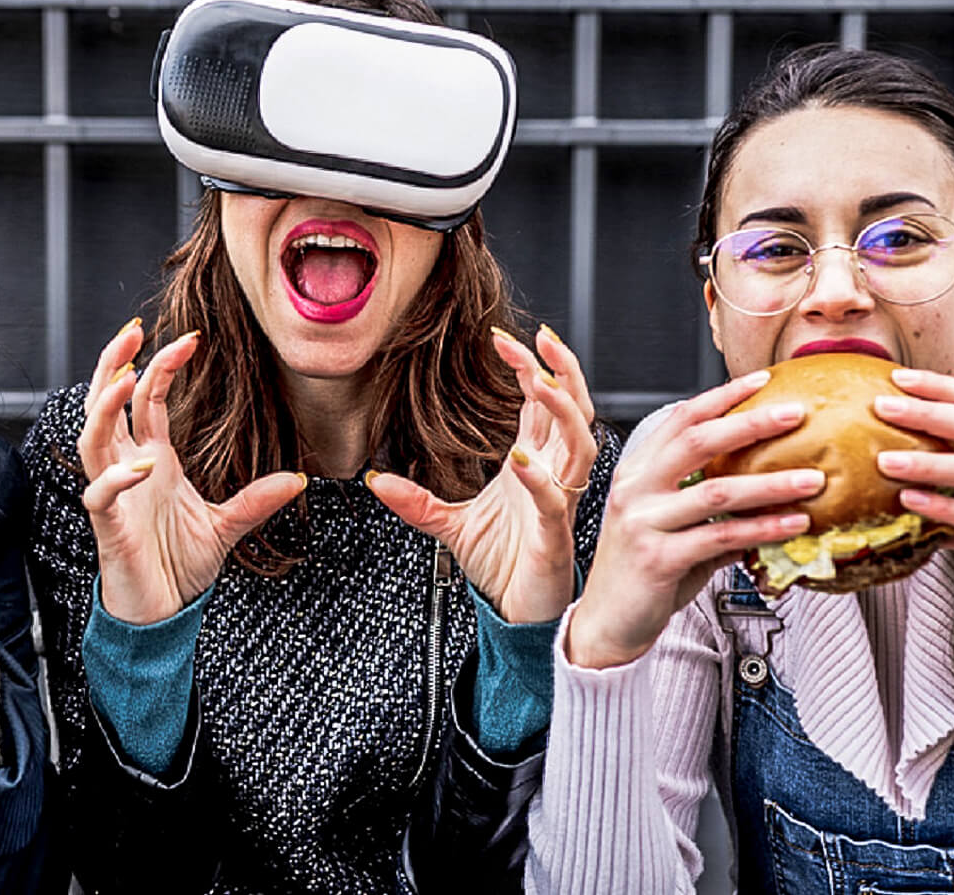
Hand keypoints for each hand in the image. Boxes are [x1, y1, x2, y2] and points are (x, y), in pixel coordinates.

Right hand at [78, 320, 305, 625]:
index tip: (192, 337)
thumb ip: (256, 501)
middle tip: (132, 329)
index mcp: (152, 459)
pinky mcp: (108, 527)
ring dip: (105, 407)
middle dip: (114, 364)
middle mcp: (127, 469)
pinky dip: (117, 478)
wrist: (162, 614)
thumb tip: (298, 480)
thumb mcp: (226, 526)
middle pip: (105, 403)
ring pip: (92, 440)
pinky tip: (143, 464)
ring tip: (127, 378)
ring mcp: (113, 495)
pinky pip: (100, 494)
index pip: (147, 399)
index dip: (162, 365)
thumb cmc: (180, 566)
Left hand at [367, 326, 600, 624]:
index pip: (541, 404)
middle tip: (540, 337)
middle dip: (562, 370)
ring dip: (564, 411)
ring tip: (542, 382)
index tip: (502, 339)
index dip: (530, 368)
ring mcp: (558, 503)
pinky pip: (555, 500)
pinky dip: (538, 479)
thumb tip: (373, 479)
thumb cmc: (501, 567)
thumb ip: (416, 501)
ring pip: (580, 444)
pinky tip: (519, 461)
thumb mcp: (450, 526)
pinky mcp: (554, 536)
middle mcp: (551, 476)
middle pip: (572, 410)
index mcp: (532, 465)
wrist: (518, 616)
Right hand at [563, 369, 826, 669]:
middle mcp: (635, 490)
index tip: (762, 381)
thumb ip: (714, 510)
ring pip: (717, 490)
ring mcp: (643, 523)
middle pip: (697, 441)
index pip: (681, 420)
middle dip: (751, 422)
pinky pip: (721, 538)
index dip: (722, 397)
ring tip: (814, 478)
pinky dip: (763, 528)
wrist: (607, 625)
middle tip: (796, 413)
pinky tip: (795, 524)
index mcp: (636, 472)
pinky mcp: (658, 559)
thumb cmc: (644, 575)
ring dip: (771, 482)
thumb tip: (771, 498)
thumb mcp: (674, 529)